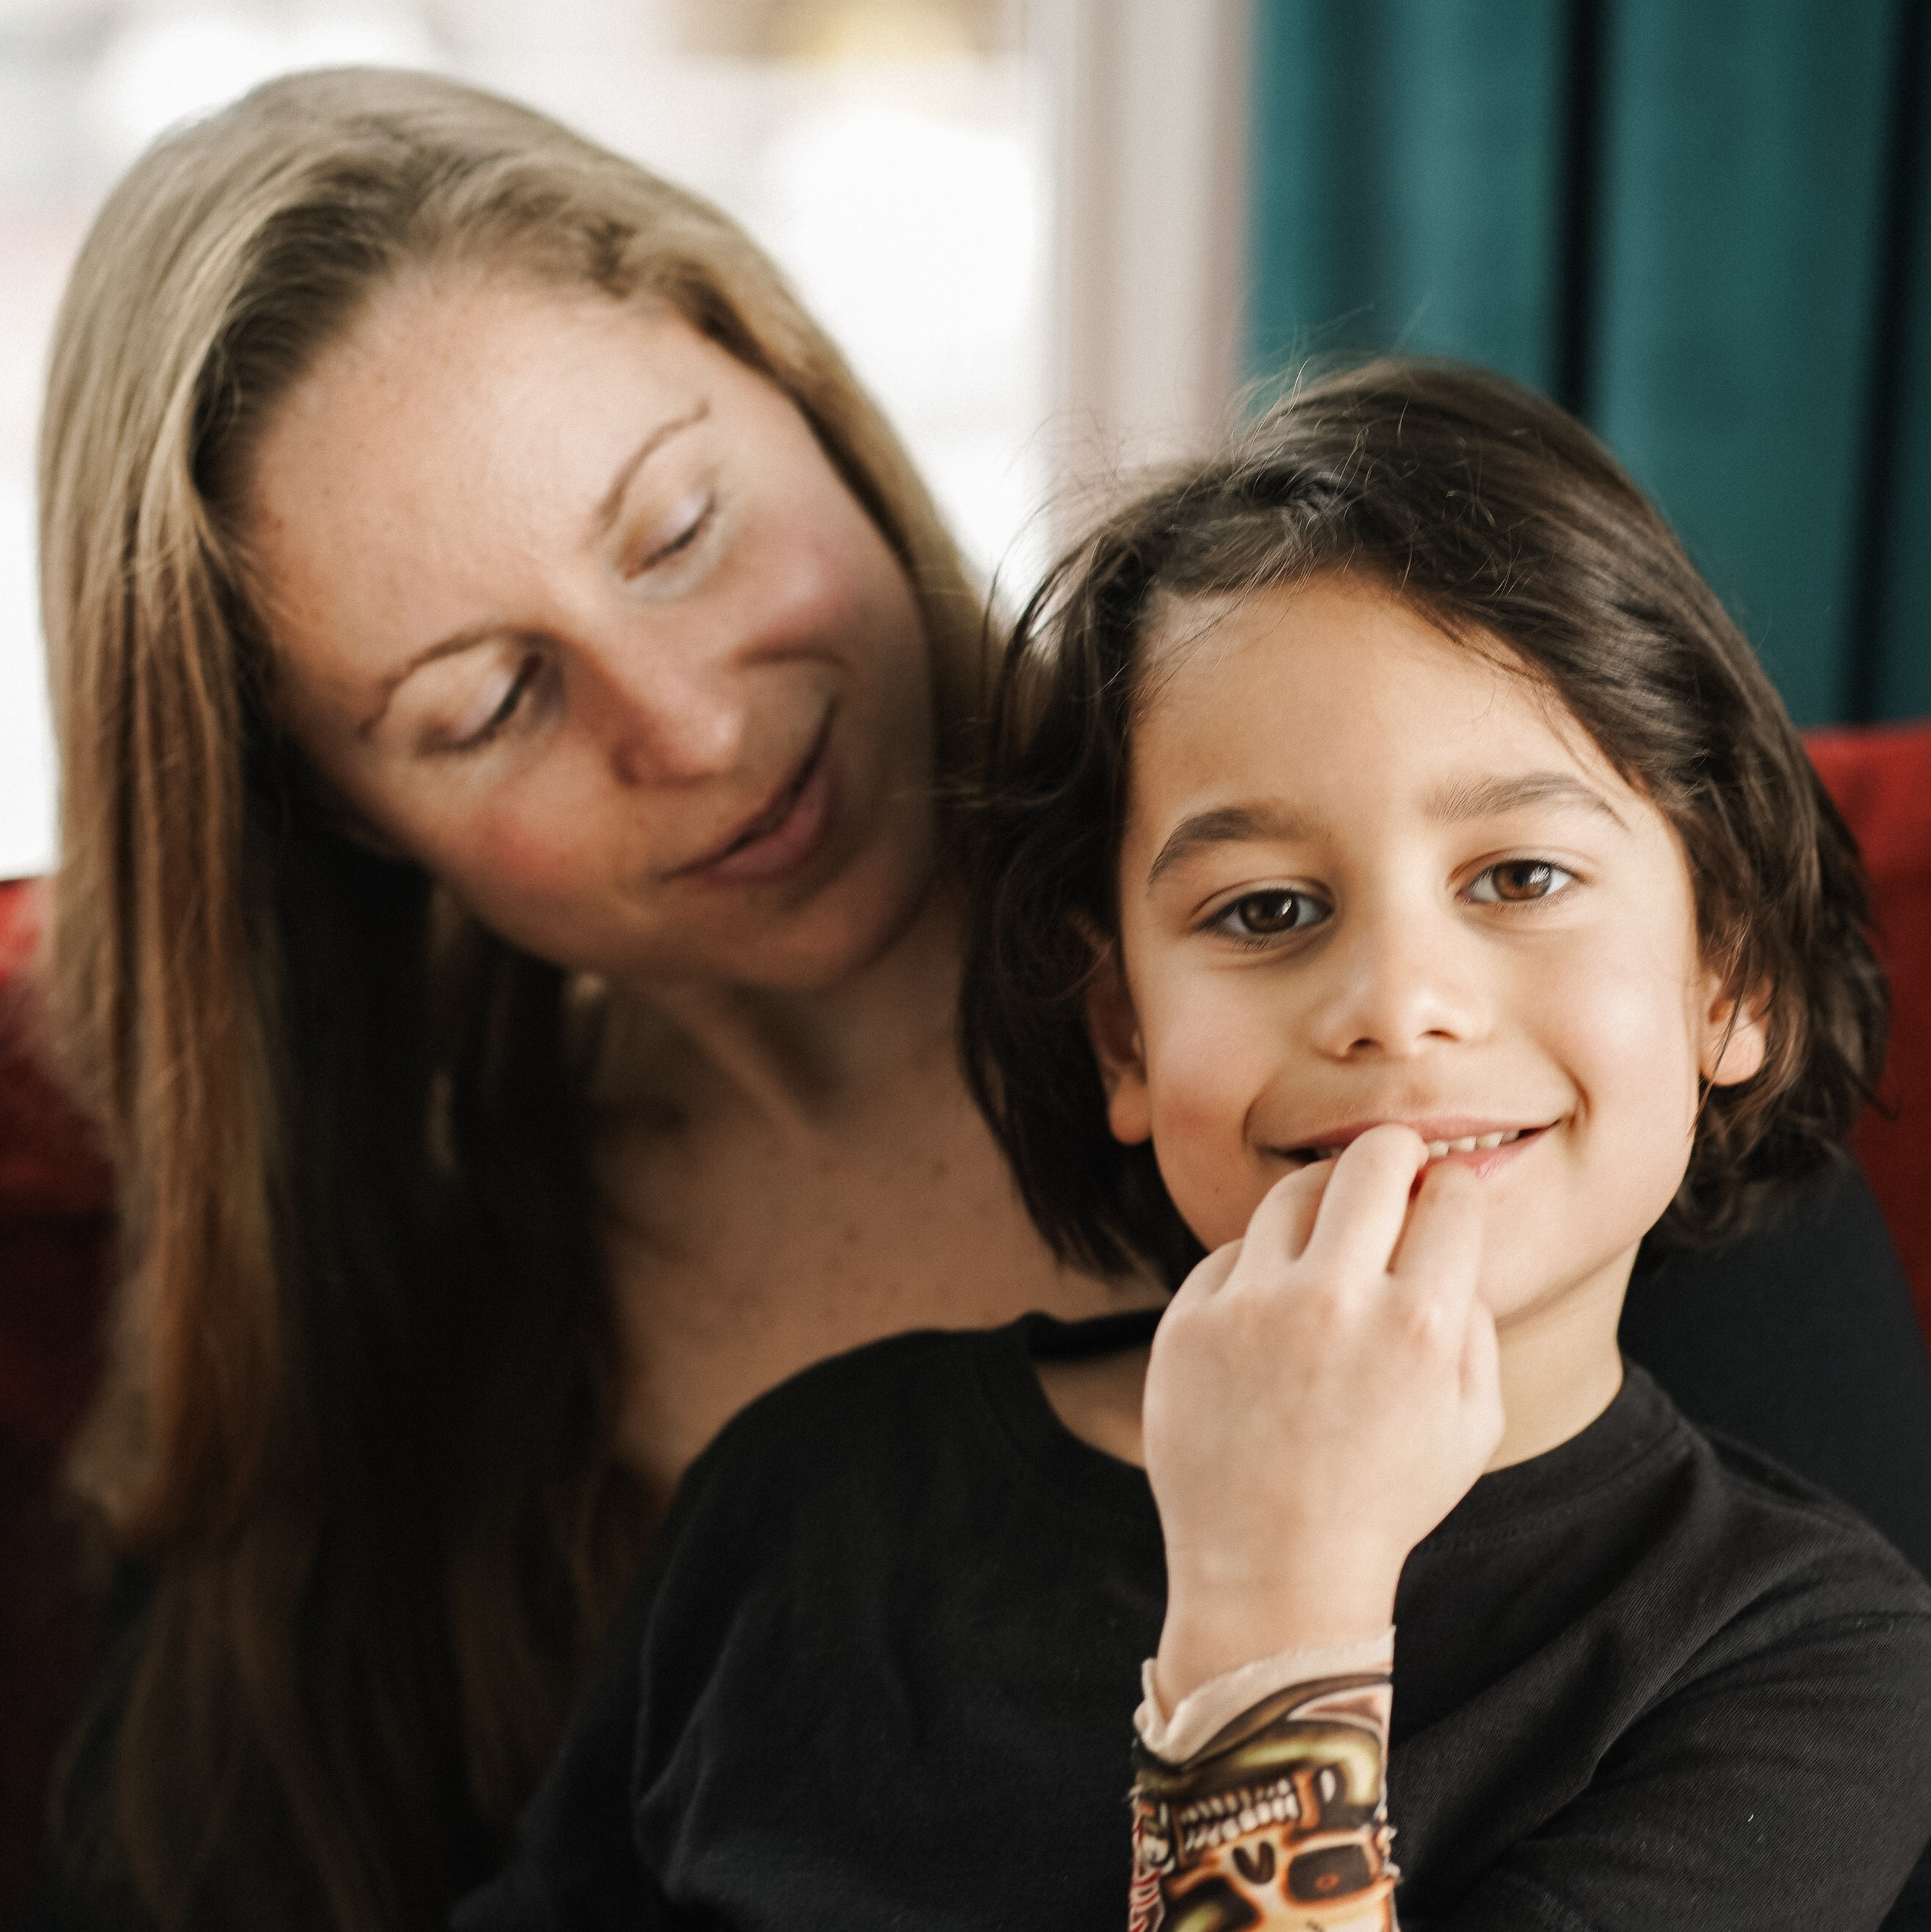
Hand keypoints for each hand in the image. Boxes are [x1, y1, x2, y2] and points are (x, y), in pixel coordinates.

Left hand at [1146, 1124, 1501, 1707]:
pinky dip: (1257, 1269)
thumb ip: (1473, 1319)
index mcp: (1422, 1325)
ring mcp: (1253, 1307)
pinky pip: (1232, 1253)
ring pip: (1291, 1191)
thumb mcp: (1473, 1424)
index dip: (1452, 1186)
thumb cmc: (1382, 1498)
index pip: (1449, 1194)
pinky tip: (1271, 1312)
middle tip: (1393, 1167)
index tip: (1441, 1196)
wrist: (1271, 1572)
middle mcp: (1337, 1300)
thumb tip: (1449, 1229)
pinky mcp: (1188, 1321)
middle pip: (1371, 1160)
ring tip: (1328, 1236)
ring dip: (1320, 1199)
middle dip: (1393, 1151)